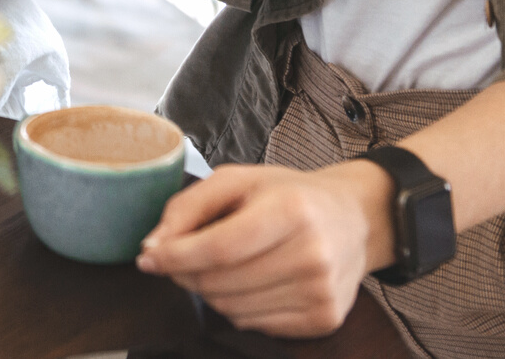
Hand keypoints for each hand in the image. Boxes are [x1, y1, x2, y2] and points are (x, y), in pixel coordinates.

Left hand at [136, 161, 395, 337]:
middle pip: (221, 282)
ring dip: (211, 291)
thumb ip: (188, 206)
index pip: (219, 248)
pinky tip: (252, 282)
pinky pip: (255, 325)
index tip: (148, 257)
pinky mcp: (325, 319)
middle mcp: (311, 254)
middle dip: (187, 273)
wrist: (355, 220)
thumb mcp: (237, 180)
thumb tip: (153, 246)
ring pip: (232, 309)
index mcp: (291, 210)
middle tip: (183, 257)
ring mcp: (321, 292)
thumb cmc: (289, 195)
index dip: (175, 257)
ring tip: (225, 265)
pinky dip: (239, 307)